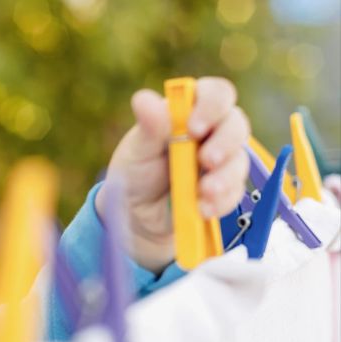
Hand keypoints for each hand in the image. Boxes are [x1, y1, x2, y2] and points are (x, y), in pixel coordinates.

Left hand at [95, 77, 250, 273]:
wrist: (136, 215)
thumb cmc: (136, 172)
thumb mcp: (137, 150)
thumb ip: (148, 126)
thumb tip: (144, 99)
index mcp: (190, 111)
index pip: (216, 93)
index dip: (212, 106)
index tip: (195, 128)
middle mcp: (212, 132)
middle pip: (236, 124)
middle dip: (225, 142)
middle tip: (205, 160)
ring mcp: (222, 161)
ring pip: (239, 160)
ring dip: (225, 176)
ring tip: (204, 192)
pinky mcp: (226, 189)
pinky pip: (235, 192)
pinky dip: (221, 201)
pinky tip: (202, 208)